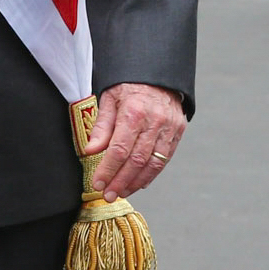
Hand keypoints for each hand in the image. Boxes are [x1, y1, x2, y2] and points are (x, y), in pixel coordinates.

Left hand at [85, 82, 185, 202]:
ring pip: (152, 164)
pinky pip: (164, 159)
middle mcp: (154, 121)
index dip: (108, 170)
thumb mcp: (110, 98)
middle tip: (108, 195)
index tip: (98, 183)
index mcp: (134, 111)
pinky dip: (151, 174)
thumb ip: (101, 126)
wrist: (159, 74)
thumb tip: (90, 151)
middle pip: (136, 161)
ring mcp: (169, 128)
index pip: (119, 149)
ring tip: (121, 192)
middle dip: (120, 182)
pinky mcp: (177, 132)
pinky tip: (139, 182)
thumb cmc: (130, 85)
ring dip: (135, 182)